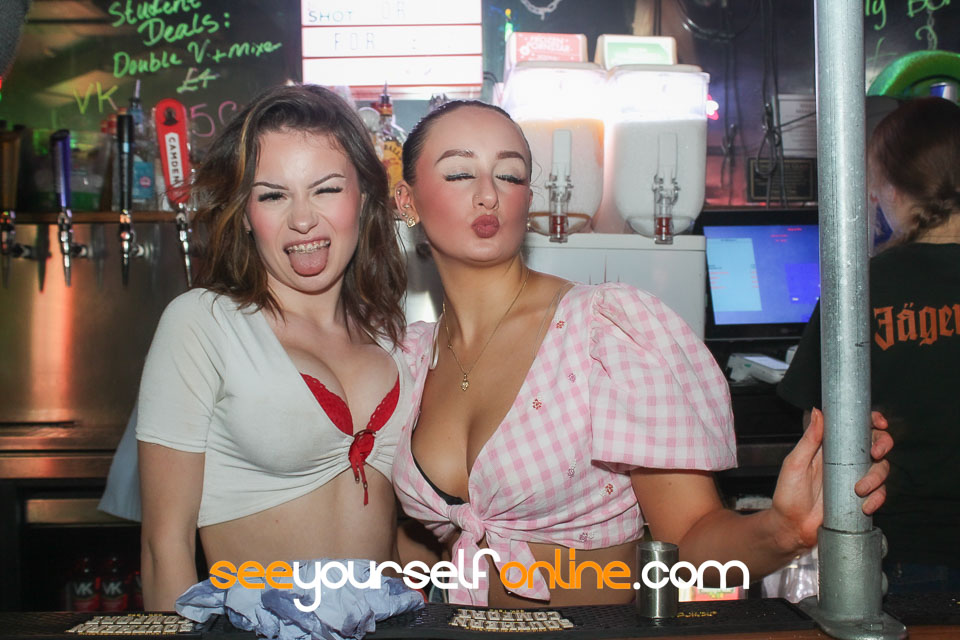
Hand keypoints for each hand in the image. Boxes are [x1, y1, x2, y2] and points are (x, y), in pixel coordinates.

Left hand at [769, 409, 892, 552]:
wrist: (792, 527)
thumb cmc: (788, 493)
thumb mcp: (795, 463)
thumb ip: (809, 439)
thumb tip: (818, 411)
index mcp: (830, 447)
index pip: (856, 427)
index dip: (872, 421)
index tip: (879, 422)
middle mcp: (846, 460)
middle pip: (876, 445)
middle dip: (883, 444)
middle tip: (876, 452)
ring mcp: (855, 479)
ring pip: (881, 469)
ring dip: (877, 477)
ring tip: (859, 488)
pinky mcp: (860, 498)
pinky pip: (879, 494)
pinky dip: (877, 498)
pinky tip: (865, 505)